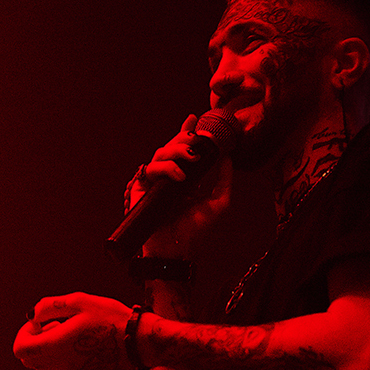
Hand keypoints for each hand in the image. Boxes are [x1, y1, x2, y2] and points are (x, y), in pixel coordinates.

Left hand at [13, 292, 135, 369]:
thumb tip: (32, 315)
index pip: (20, 348)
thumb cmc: (111, 318)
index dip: (24, 334)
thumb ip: (50, 306)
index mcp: (56, 345)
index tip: (39, 323)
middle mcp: (61, 366)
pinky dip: (62, 365)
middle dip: (36, 342)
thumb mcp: (80, 301)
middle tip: (55, 327)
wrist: (140, 342)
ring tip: (69, 338)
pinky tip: (80, 351)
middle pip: (29, 361)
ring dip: (48, 354)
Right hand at [123, 113, 232, 256]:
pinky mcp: (142, 189)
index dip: (186, 133)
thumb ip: (224, 180)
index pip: (184, 151)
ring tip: (191, 160)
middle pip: (171, 147)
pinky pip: (150, 169)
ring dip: (176, 151)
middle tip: (196, 139)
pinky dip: (165, 169)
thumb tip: (227, 157)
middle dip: (183, 139)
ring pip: (160, 154)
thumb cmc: (196, 231)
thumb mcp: (219, 203)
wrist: (177, 250)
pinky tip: (179, 176)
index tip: (194, 119)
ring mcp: (155, 182)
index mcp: (186, 178)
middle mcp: (169, 177)